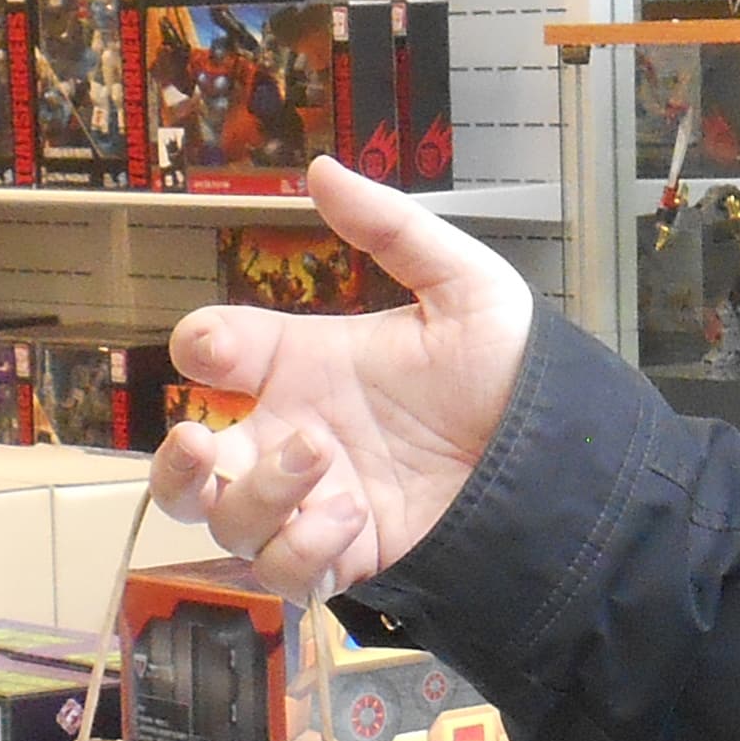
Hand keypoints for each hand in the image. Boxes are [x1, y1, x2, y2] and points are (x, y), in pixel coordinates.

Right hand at [151, 160, 532, 601]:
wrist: (564, 457)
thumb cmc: (512, 370)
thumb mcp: (461, 285)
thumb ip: (391, 230)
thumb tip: (324, 168)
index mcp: (308, 365)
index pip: (214, 351)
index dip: (203, 344)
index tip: (222, 345)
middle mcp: (297, 437)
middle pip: (189, 467)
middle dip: (175, 460)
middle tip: (202, 438)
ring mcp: (317, 501)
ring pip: (228, 521)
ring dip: (256, 494)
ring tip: (319, 458)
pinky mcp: (348, 556)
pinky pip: (286, 572)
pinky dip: (302, 548)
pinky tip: (350, 517)